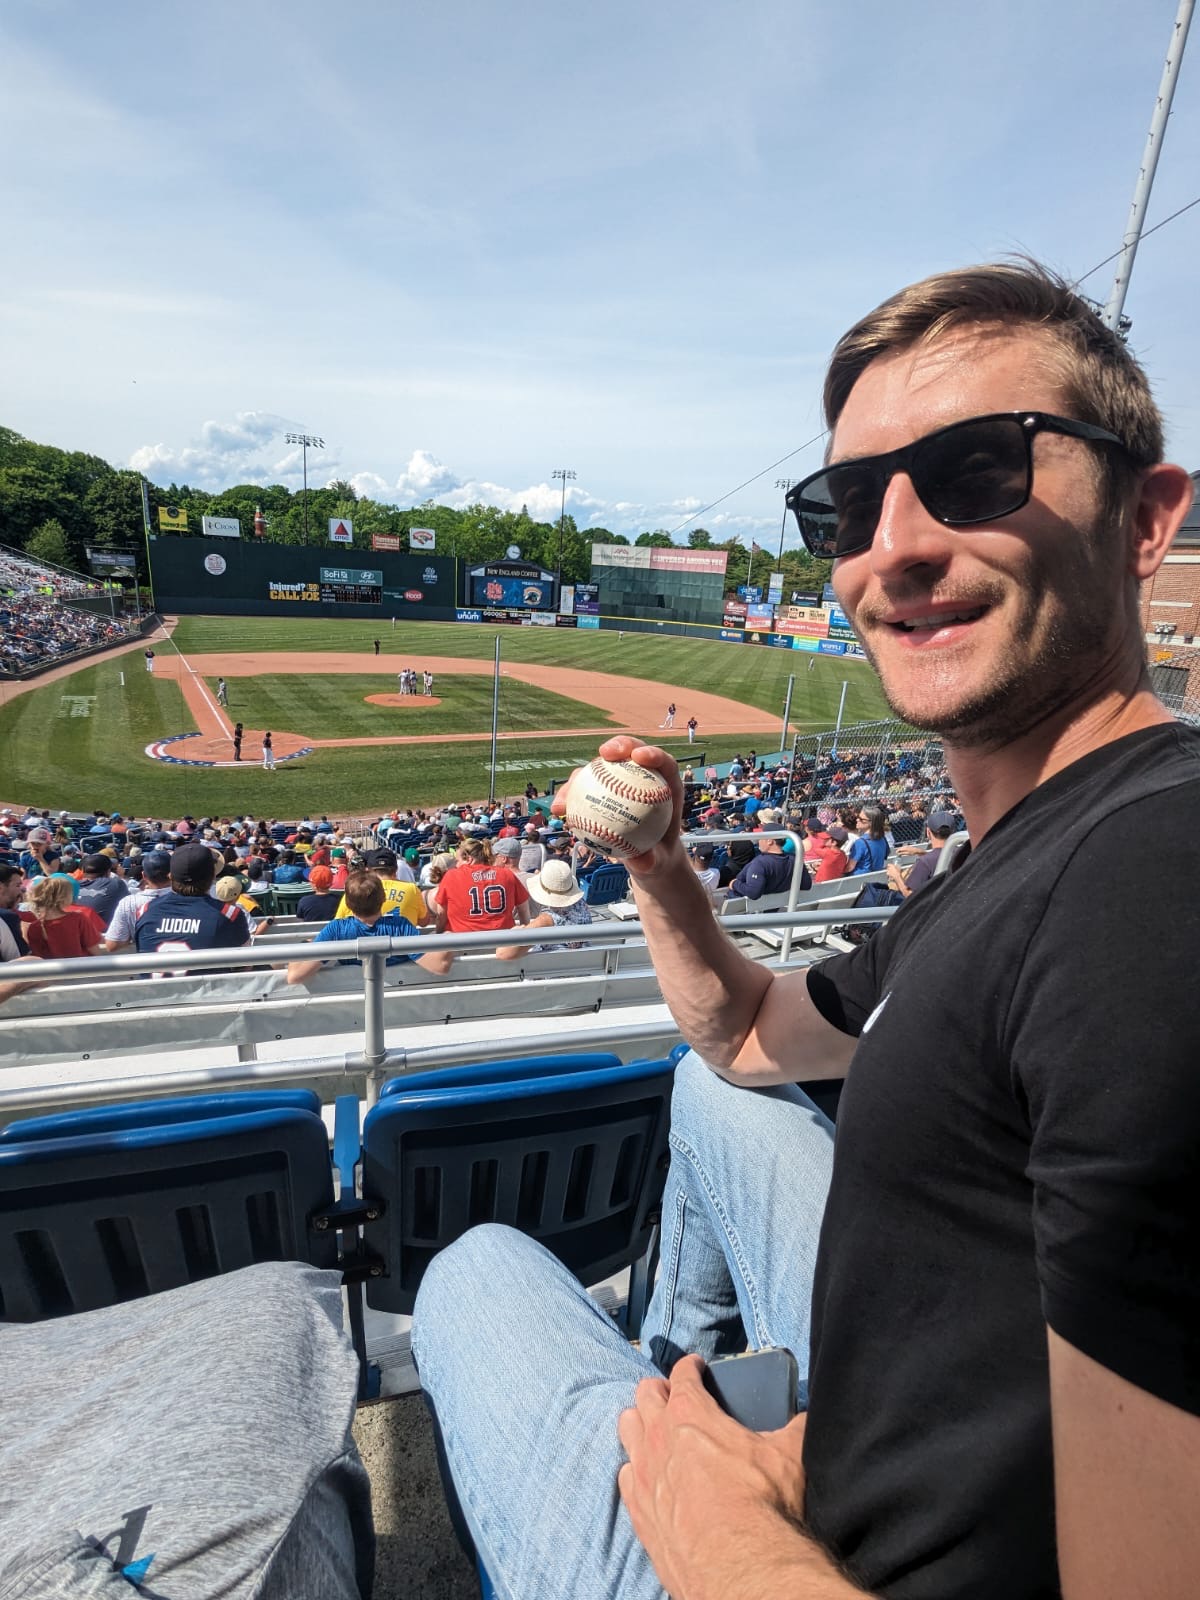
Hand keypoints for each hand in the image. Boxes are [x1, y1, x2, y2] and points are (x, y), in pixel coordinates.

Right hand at [551, 737, 685, 881]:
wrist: (648, 860)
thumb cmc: (659, 858)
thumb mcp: (659, 863)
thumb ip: (653, 860)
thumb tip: (642, 861)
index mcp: (666, 789)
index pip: (663, 763)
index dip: (652, 753)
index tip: (639, 756)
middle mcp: (643, 780)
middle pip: (631, 754)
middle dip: (618, 746)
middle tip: (604, 754)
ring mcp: (620, 785)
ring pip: (601, 770)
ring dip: (581, 775)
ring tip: (569, 791)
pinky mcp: (603, 794)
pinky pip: (586, 790)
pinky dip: (572, 797)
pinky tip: (560, 809)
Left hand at [617, 1355, 808, 1598]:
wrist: (738, 1563)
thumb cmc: (761, 1503)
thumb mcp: (788, 1456)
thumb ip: (795, 1428)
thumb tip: (806, 1418)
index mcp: (692, 1413)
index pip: (683, 1374)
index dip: (690, 1366)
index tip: (696, 1367)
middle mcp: (659, 1435)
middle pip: (646, 1394)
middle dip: (658, 1389)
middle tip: (672, 1394)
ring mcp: (642, 1472)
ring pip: (627, 1428)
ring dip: (640, 1422)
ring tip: (653, 1427)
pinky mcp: (637, 1509)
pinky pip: (624, 1474)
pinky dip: (634, 1468)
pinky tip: (645, 1474)